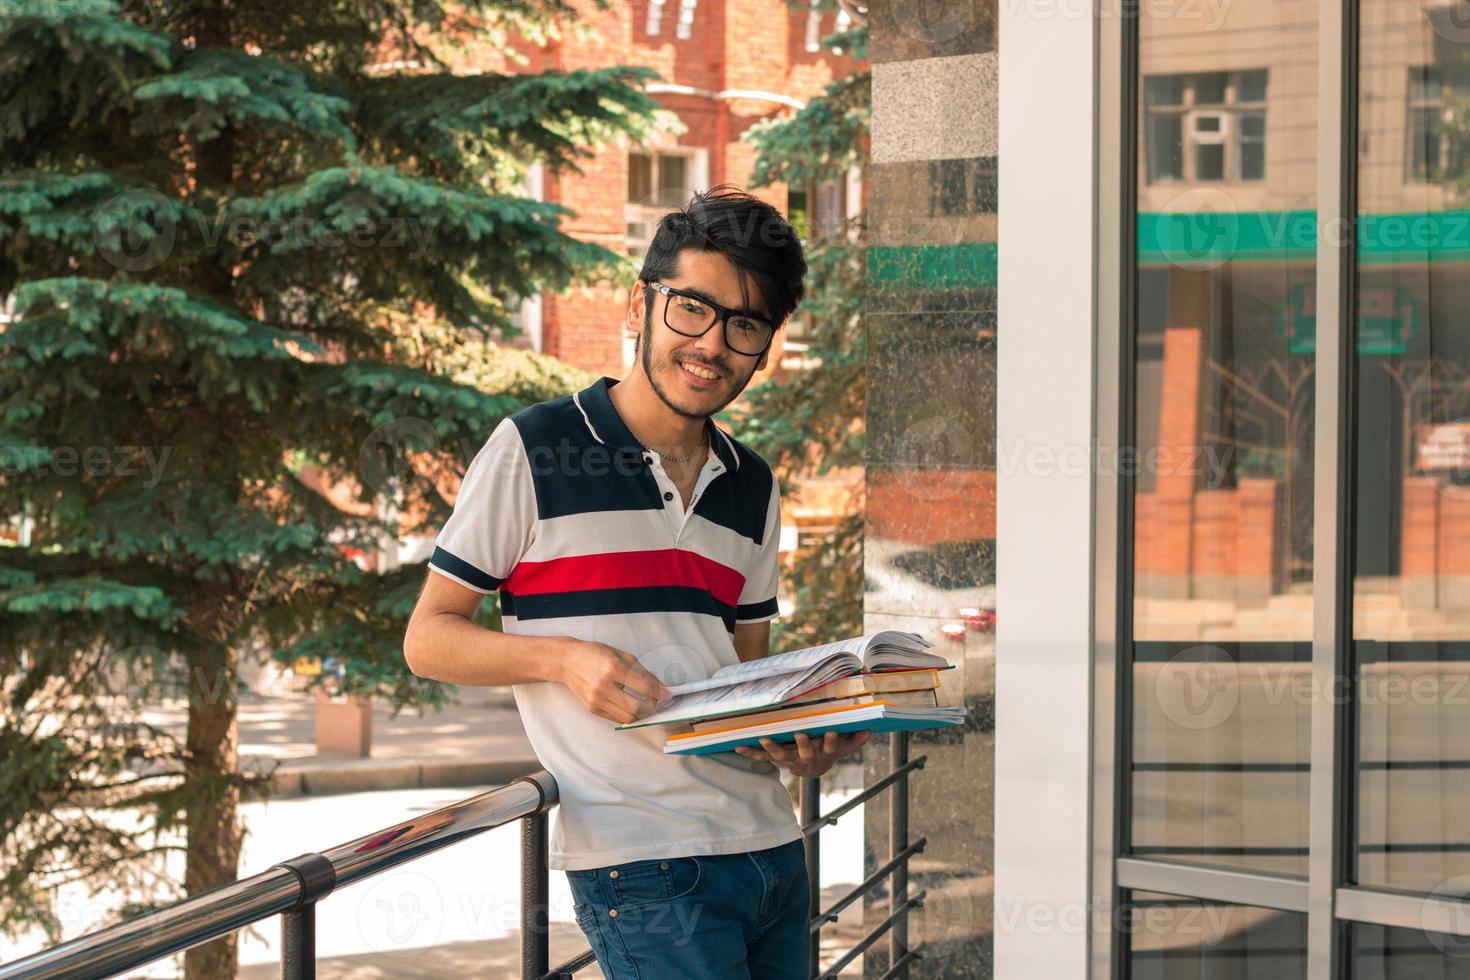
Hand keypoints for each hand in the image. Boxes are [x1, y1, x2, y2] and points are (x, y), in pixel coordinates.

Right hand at [556, 639, 672, 724]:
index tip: (667, 695)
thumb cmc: (594, 654)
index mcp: (613, 668)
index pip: (644, 687)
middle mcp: (604, 686)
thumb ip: (641, 671)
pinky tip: (629, 705)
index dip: (659, 693)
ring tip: (643, 704)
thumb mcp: (621, 655)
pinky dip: (627, 715)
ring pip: (627, 717)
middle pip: (637, 707)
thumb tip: (659, 686)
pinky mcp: (592, 709)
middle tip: (655, 701)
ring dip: (640, 713)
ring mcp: (596, 700)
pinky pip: (616, 718)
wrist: (567, 661)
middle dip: (651, 706)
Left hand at [733, 729, 871, 777]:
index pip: (831, 746)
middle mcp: (807, 757)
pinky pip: (763, 757)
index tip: (833, 731)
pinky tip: (738, 748)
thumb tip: (869, 730)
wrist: (813, 768)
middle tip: (800, 734)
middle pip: (806, 751)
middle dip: (803, 743)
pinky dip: (751, 753)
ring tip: (764, 739)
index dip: (832, 740)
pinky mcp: (778, 759)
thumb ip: (854, 740)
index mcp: (824, 753)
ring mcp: (791, 759)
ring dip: (773, 748)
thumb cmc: (828, 751)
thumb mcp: (843, 747)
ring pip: (782, 755)